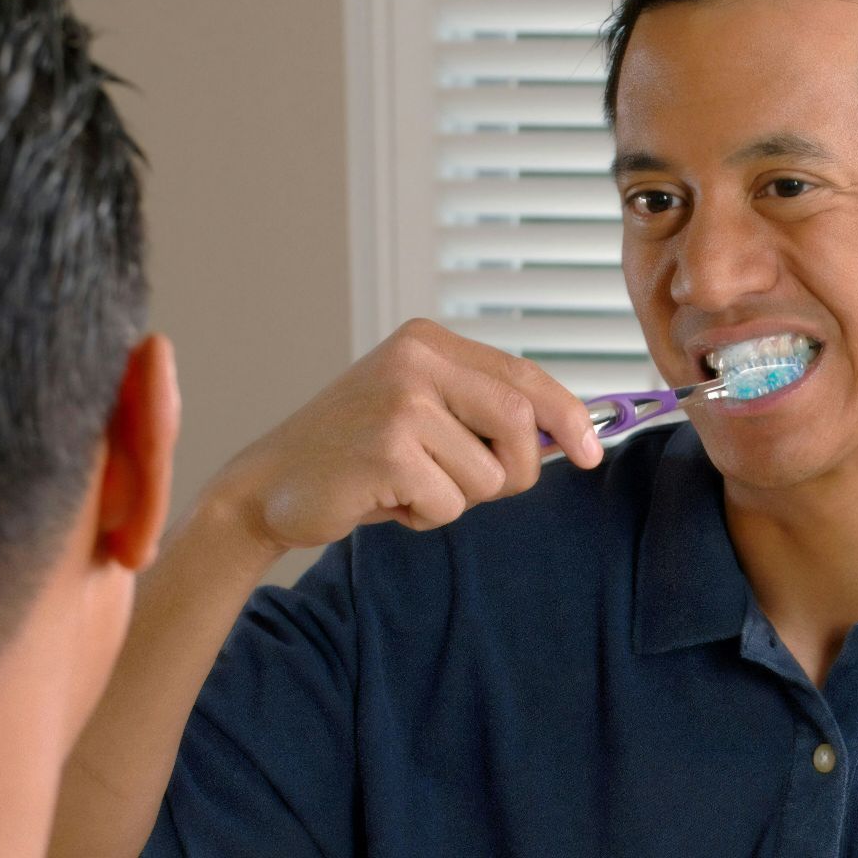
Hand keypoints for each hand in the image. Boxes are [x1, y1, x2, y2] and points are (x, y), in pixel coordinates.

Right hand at [204, 319, 603, 553]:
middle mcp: (415, 358)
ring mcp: (400, 401)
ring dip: (458, 499)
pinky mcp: (387, 449)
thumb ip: (482, 413)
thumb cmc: (353, 457)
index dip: (568, 415)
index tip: (588, 452)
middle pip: (519, 422)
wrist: (269, 486)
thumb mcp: (420, 414)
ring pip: (489, 474)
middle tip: (476, 489)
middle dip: (514, 471)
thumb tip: (567, 437)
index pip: (523, 375)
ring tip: (406, 486)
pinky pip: (451, 503)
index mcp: (426, 341)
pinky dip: (426, 517)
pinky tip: (384, 500)